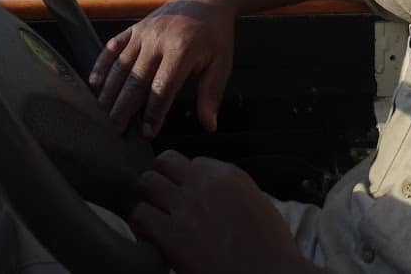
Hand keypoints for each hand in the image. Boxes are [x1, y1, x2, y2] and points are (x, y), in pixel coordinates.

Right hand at [88, 0, 234, 136]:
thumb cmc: (215, 35)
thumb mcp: (221, 64)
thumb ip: (211, 95)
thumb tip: (209, 126)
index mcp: (181, 50)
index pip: (162, 89)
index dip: (153, 113)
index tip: (147, 133)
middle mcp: (157, 41)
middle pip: (136, 80)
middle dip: (124, 108)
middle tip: (115, 131)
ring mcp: (143, 33)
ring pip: (121, 66)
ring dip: (110, 92)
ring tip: (102, 114)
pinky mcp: (135, 28)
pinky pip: (114, 47)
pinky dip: (102, 65)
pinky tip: (95, 84)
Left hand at [129, 151, 316, 273]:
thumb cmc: (271, 248)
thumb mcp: (256, 203)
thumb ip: (229, 191)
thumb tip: (212, 194)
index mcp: (227, 175)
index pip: (192, 161)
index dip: (184, 178)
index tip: (184, 193)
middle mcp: (204, 184)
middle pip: (164, 162)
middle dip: (160, 178)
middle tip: (161, 199)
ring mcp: (186, 207)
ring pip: (146, 182)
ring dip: (146, 198)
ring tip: (151, 214)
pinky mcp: (172, 235)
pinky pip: (140, 216)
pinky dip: (140, 224)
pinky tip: (150, 236)